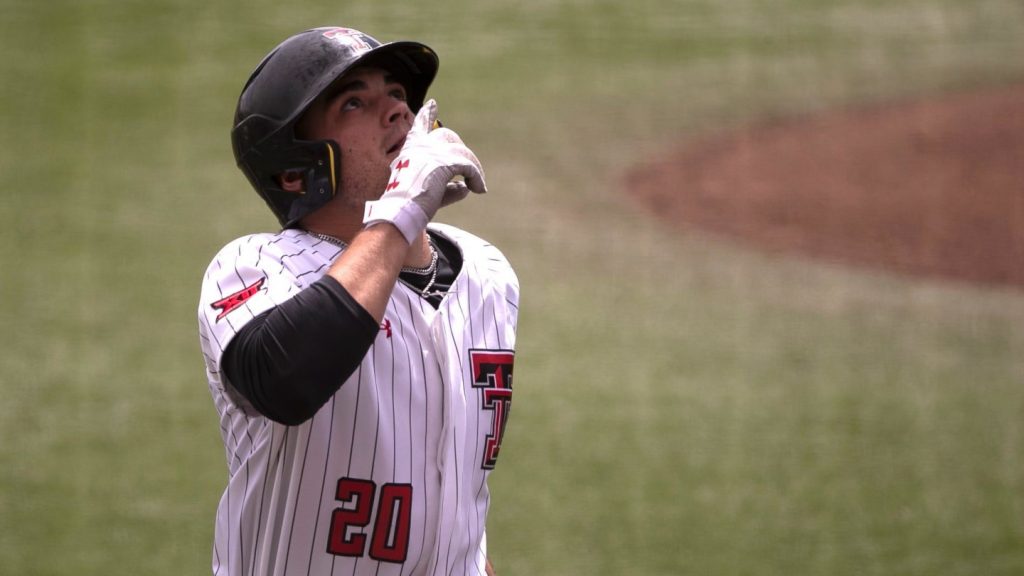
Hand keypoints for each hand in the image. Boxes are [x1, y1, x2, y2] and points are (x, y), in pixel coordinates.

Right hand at [363, 99, 486, 243]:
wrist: (401, 211)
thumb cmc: (411, 205)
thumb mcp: (430, 192)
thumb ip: (447, 188)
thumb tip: (465, 187)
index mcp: (411, 148)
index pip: (420, 125)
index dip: (427, 114)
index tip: (433, 104)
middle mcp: (421, 145)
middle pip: (448, 136)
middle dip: (461, 151)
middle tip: (470, 170)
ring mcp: (432, 151)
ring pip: (462, 152)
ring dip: (474, 169)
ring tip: (478, 185)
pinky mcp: (444, 162)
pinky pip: (468, 166)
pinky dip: (477, 178)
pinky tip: (479, 189)